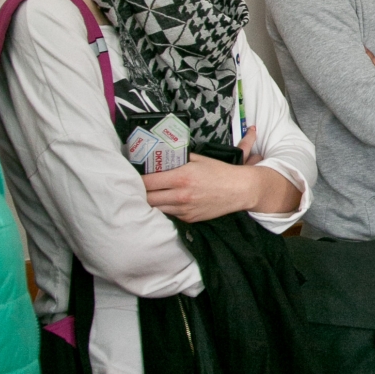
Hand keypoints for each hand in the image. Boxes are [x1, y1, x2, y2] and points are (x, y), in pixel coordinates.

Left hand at [144, 154, 260, 221]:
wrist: (239, 190)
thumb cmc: (219, 171)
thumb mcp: (198, 159)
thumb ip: (178, 157)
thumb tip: (161, 155)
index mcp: (181, 177)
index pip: (148, 181)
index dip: (138, 179)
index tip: (135, 175)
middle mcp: (181, 195)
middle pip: (148, 198)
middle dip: (141, 192)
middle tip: (140, 186)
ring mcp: (184, 209)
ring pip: (156, 208)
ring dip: (152, 201)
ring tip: (151, 194)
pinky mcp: (189, 218)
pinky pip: (170, 214)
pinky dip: (166, 207)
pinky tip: (168, 200)